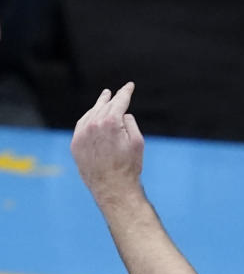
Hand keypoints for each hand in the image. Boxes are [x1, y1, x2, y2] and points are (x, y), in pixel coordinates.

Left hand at [70, 82, 143, 204]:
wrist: (112, 187)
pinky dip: (88, 119)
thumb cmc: (129, 166)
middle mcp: (94, 124)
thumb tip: (123, 115)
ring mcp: (82, 133)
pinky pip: (81, 126)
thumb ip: (130, 123)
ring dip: (97, 107)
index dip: (125, 92)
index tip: (129, 86)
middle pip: (103, 105)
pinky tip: (91, 117)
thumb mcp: (138, 142)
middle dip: (110, 98)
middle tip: (113, 92)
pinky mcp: (75, 144)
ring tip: (102, 100)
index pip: (119, 101)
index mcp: (111, 121)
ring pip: (90, 114)